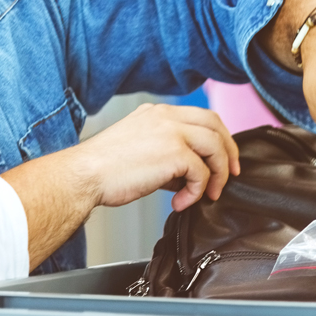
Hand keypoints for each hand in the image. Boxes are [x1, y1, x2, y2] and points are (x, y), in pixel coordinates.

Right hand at [75, 103, 238, 211]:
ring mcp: (171, 131)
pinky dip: (197, 192)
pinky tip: (180, 202)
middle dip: (229, 151)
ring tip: (208, 195)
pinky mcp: (174, 152)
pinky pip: (201, 173)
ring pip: (215, 147)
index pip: (200, 116)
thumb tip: (188, 175)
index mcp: (157, 112)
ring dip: (218, 174)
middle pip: (215, 124)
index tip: (223, 158)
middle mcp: (166, 116)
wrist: (84, 175)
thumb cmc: (104, 169)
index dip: (218, 137)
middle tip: (231, 174)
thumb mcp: (139, 149)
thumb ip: (166, 154)